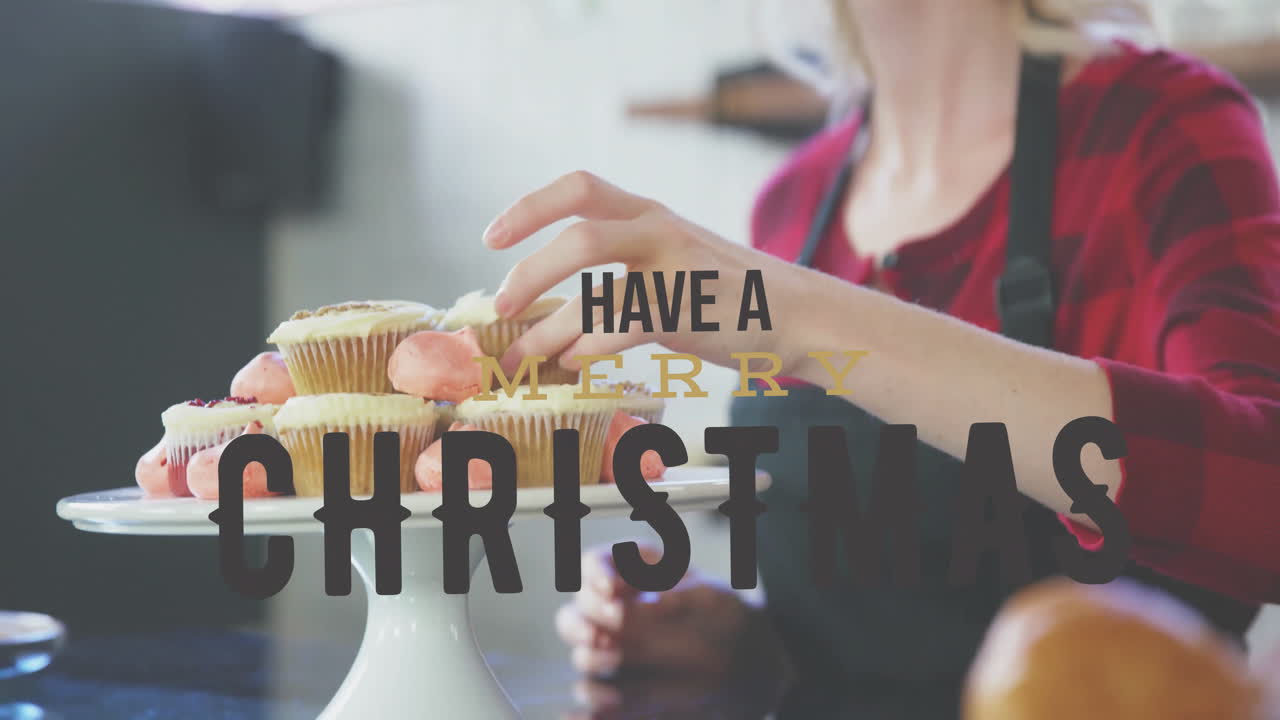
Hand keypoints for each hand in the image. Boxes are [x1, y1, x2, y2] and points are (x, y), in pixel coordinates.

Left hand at [483, 171, 814, 373]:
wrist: (799, 312)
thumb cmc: (726, 293)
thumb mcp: (674, 256)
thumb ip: (624, 264)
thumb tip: (552, 303)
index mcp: (649, 213)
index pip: (579, 187)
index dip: (529, 208)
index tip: (492, 237)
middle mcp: (661, 231)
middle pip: (580, 236)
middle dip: (529, 272)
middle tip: (501, 306)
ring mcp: (678, 271)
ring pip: (598, 293)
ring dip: (549, 328)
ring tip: (525, 355)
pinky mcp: (691, 313)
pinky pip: (627, 328)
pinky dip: (591, 347)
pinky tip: (574, 361)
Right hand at [555, 545, 790, 708]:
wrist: (750, 669)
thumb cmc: (729, 621)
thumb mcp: (707, 600)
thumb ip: (668, 601)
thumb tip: (631, 611)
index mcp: (635, 577)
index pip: (595, 564)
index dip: (594, 574)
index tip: (612, 590)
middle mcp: (617, 613)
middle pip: (576, 613)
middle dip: (582, 624)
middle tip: (602, 636)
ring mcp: (615, 654)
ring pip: (581, 657)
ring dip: (589, 660)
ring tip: (613, 662)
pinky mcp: (620, 692)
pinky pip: (594, 700)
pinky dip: (588, 709)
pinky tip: (589, 712)